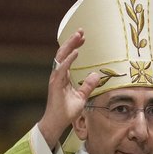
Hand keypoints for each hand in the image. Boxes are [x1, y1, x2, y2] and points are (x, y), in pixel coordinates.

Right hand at [37, 29, 101, 148]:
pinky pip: (62, 69)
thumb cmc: (66, 111)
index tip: (83, 37)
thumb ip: (88, 86)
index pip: (68, 57)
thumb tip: (97, 75)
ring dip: (70, 46)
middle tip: (81, 31)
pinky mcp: (55, 84)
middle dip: (72, 41)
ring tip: (78, 36)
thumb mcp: (81, 97)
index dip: (74, 46)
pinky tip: (75, 53)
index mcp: (63, 76)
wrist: (56, 122)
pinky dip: (68, 60)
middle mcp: (58, 75)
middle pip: (64, 53)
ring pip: (61, 58)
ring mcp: (55, 79)